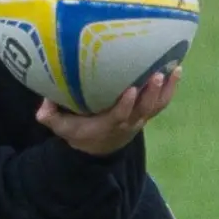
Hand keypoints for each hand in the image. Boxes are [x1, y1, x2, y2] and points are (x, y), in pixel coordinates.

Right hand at [35, 69, 180, 155]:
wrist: (98, 149)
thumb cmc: (79, 132)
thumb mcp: (62, 128)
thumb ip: (51, 117)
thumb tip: (41, 108)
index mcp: (108, 126)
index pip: (119, 116)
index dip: (126, 105)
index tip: (130, 89)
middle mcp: (128, 123)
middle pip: (143, 110)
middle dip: (151, 94)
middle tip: (157, 75)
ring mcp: (139, 119)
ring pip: (156, 106)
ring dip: (165, 90)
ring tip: (174, 69)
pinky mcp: (146, 114)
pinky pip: (161, 103)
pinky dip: (171, 89)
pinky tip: (177, 70)